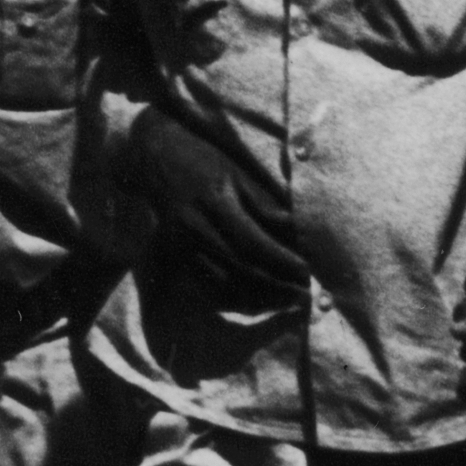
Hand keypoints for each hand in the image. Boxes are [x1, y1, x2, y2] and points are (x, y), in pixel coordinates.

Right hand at [135, 115, 306, 294]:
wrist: (158, 161)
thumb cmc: (206, 164)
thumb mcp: (240, 176)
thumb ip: (268, 208)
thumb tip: (300, 236)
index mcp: (214, 203)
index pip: (254, 243)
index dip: (283, 263)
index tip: (308, 273)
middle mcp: (195, 229)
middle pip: (241, 270)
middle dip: (277, 287)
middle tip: (305, 295)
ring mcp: (181, 247)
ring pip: (224, 287)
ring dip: (260, 301)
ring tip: (288, 303)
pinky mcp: (175, 258)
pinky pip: (207, 290)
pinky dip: (235, 303)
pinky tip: (259, 304)